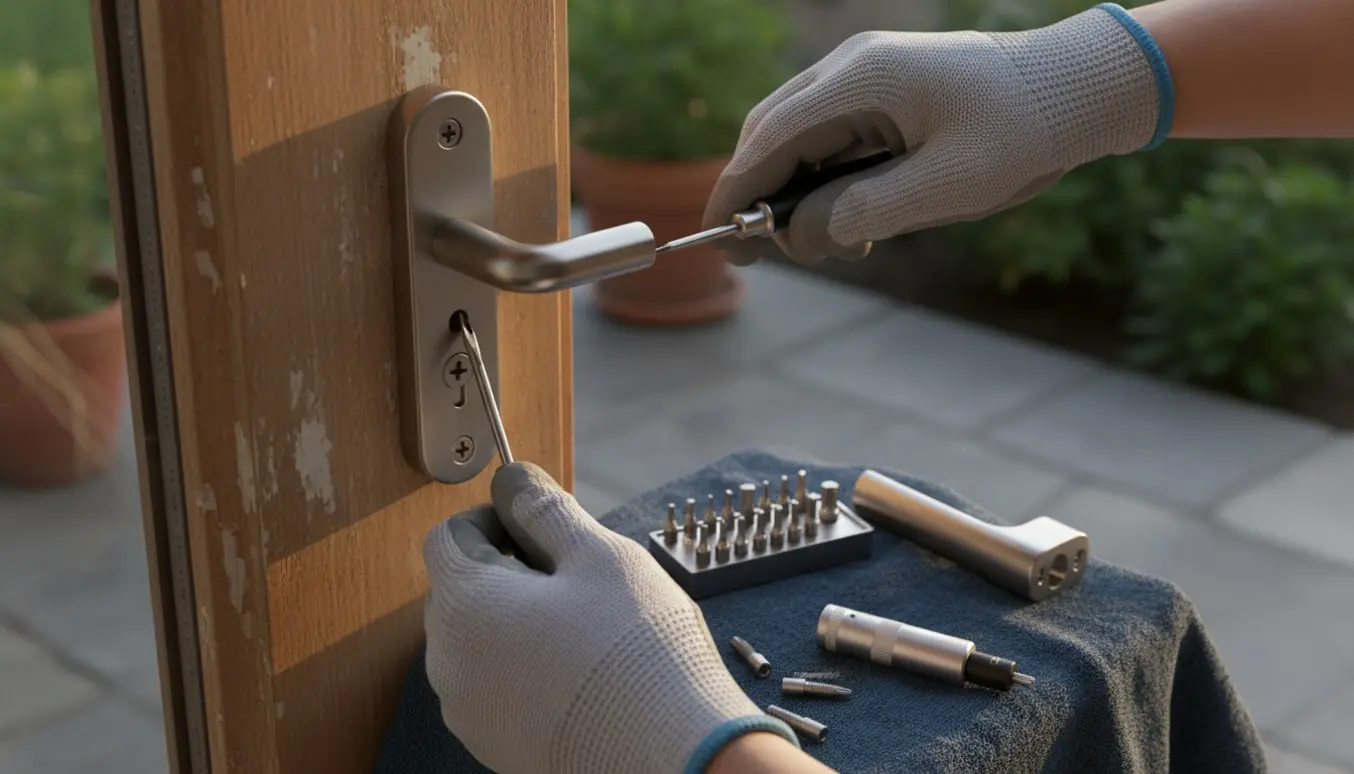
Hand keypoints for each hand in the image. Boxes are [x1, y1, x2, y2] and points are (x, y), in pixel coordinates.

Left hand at [422, 462, 799, 773]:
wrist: (668, 755)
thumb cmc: (636, 649)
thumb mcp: (598, 556)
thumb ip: (544, 510)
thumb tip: (512, 478)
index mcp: (464, 604)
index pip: (447, 536)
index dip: (493, 518)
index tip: (542, 528)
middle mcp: (448, 661)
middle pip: (459, 588)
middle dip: (507, 569)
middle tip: (575, 578)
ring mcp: (466, 710)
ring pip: (477, 638)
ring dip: (515, 619)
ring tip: (584, 628)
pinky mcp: (491, 744)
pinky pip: (493, 684)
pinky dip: (523, 665)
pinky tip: (579, 670)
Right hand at [703, 4, 1168, 264]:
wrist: (1082, 87)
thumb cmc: (1025, 130)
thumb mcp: (949, 185)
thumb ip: (866, 210)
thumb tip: (800, 235)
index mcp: (862, 79)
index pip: (770, 137)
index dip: (735, 190)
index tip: (714, 237)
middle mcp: (853, 68)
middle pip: (773, 134)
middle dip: (762, 197)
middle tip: (768, 256)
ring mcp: (867, 76)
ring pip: (800, 140)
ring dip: (798, 196)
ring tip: (835, 248)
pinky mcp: (884, 93)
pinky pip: (833, 139)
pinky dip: (827, 184)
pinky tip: (856, 225)